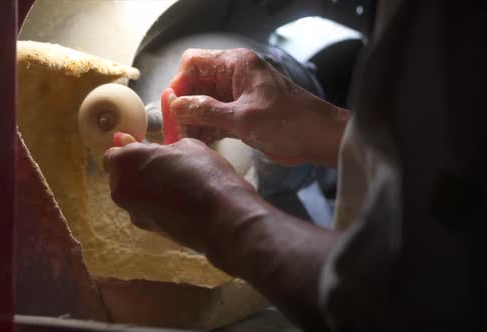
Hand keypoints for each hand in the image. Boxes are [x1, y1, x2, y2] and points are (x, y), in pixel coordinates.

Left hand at [102, 137, 259, 252]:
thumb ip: (161, 148)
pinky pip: (146, 210)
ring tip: (175, 184)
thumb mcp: (186, 146)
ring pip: (133, 195)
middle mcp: (121, 188)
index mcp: (125, 162)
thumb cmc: (203, 173)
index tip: (145, 149)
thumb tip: (149, 150)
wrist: (222, 216)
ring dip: (146, 188)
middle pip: (120, 176)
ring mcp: (133, 212)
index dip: (128, 150)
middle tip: (163, 165)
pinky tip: (179, 201)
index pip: (113, 154)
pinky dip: (156, 205)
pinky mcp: (148, 229)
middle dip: (136, 170)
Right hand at [165, 48, 349, 166]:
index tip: (175, 107)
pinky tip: (198, 143)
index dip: (180, 83)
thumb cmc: (289, 122)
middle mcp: (233, 76)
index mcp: (236, 65)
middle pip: (194, 84)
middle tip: (176, 128)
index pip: (194, 62)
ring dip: (192, 120)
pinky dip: (204, 129)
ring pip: (202, 103)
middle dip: (184, 105)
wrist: (318, 139)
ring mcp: (236, 96)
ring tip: (185, 140)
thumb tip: (175, 106)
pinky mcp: (239, 115)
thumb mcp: (243, 117)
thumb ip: (206, 110)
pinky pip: (213, 118)